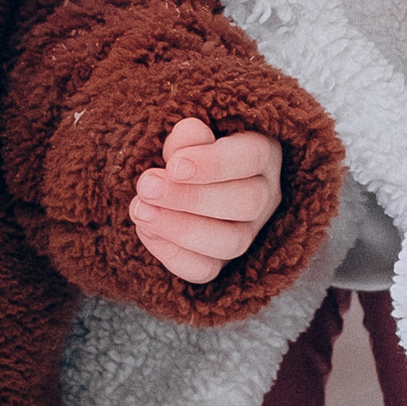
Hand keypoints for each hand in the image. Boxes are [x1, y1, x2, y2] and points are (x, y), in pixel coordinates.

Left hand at [128, 116, 284, 283]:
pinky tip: (146, 230)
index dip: (213, 164)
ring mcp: (248, 234)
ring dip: (180, 228)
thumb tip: (181, 153)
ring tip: (142, 210)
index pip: (251, 158)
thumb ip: (188, 137)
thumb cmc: (188, 149)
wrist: (177, 179)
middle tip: (147, 187)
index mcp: (263, 153)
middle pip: (245, 204)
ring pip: (230, 243)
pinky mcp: (224, 263)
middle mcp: (264, 196)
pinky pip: (206, 271)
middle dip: (190, 198)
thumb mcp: (189, 134)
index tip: (173, 166)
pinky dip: (173, 254)